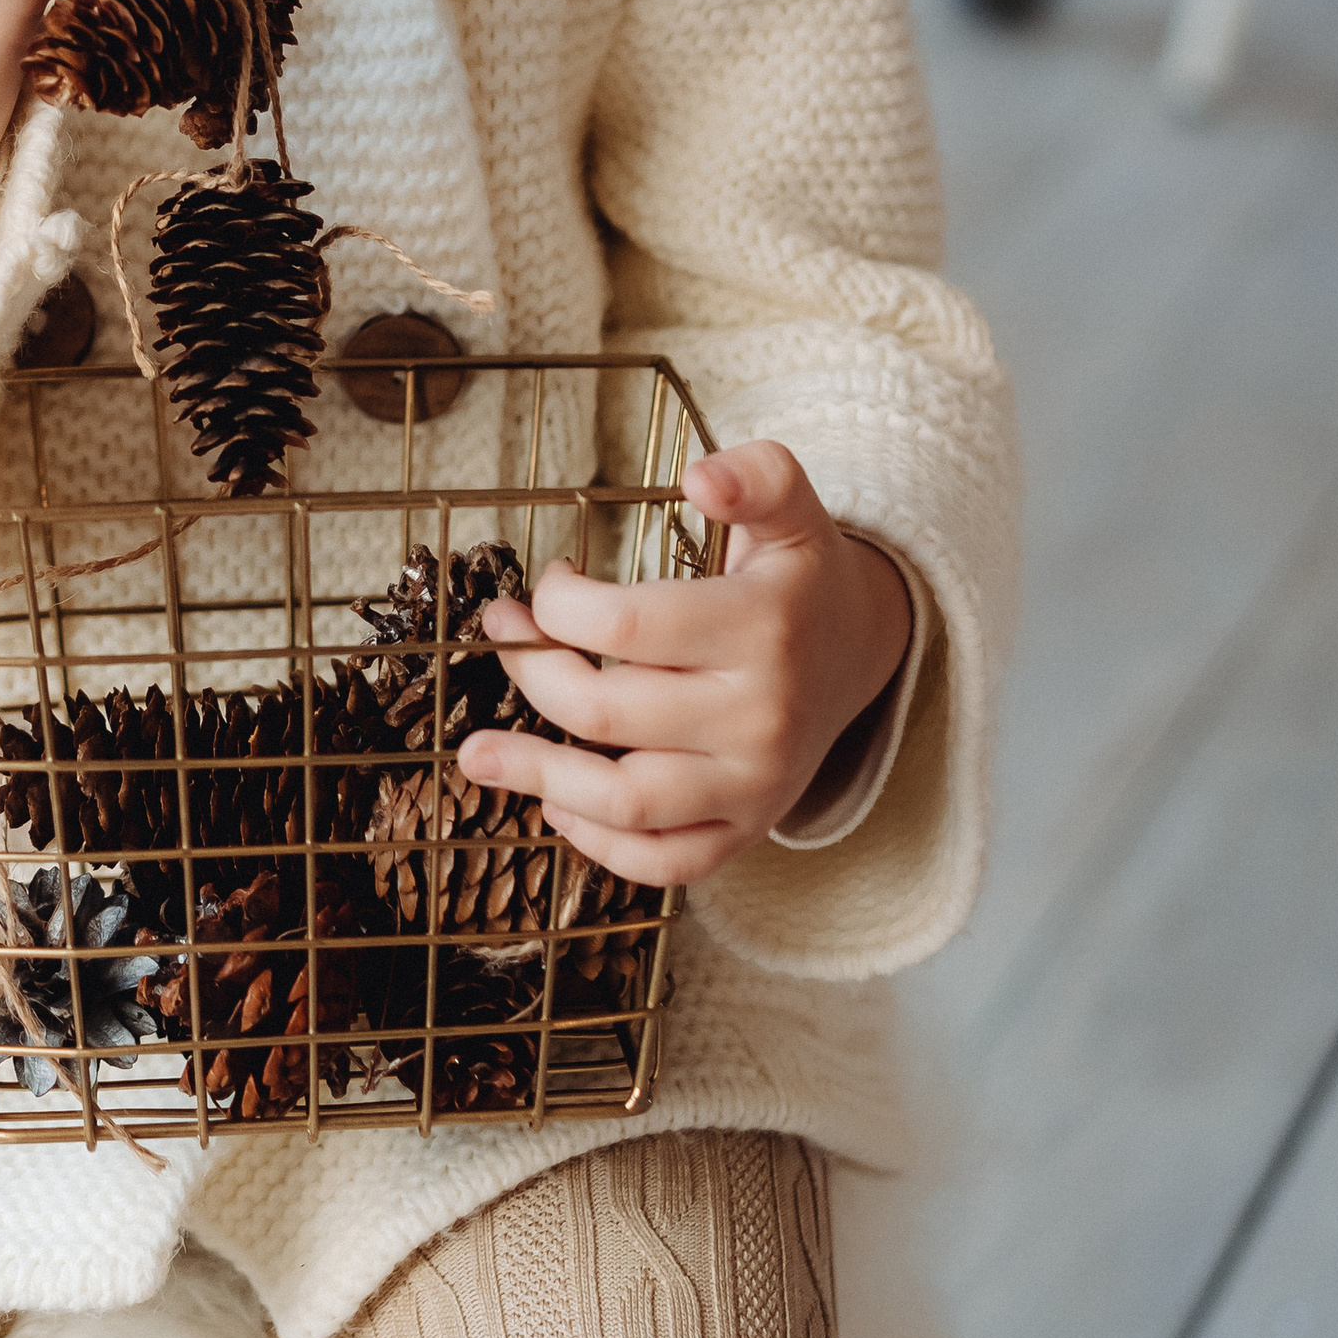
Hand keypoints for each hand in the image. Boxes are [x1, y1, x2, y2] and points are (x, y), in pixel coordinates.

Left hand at [456, 444, 913, 888]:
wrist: (862, 654)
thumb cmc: (800, 575)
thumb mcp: (794, 507)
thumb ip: (757, 476)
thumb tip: (701, 478)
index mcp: (764, 629)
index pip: (630, 626)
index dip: (563, 603)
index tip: (547, 583)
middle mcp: (760, 717)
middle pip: (610, 711)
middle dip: (533, 670)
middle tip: (502, 636)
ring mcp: (755, 785)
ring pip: (629, 802)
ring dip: (540, 777)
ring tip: (476, 755)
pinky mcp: (748, 829)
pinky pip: (668, 862)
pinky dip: (602, 846)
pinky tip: (556, 806)